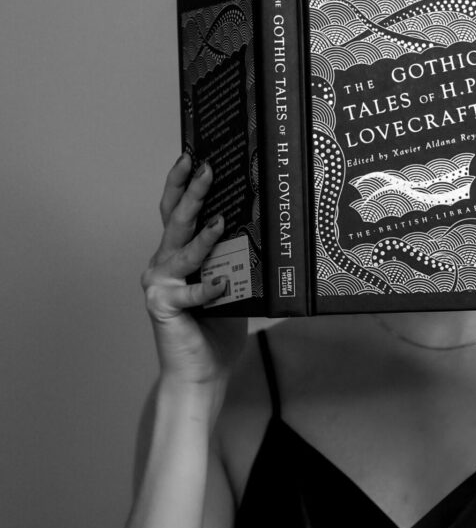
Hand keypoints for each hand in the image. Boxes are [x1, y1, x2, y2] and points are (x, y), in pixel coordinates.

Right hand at [140, 154, 246, 385]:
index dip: (182, 183)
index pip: (177, 211)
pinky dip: (208, 288)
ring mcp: (160, 284)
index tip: (192, 155)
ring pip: (180, 250)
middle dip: (192, 192)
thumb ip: (235, 259)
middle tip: (206, 167)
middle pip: (175, 220)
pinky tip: (224, 284)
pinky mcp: (162, 306)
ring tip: (220, 219)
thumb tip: (264, 226)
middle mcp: (163, 264)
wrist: (201, 373)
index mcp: (178, 255)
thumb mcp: (233, 285)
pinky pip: (190, 293)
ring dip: (201, 235)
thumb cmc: (217, 329)